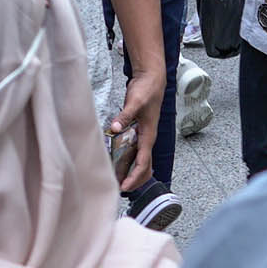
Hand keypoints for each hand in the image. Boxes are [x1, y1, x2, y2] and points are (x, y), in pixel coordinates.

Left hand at [108, 66, 164, 191]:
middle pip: (145, 167)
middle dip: (135, 180)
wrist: (152, 78)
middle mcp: (147, 138)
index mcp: (149, 135)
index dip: (134, 176)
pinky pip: (134, 151)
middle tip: (120, 188)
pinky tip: (117, 163)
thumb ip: (125, 115)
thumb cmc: (146, 90)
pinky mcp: (138, 131)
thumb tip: (115, 127)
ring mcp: (143, 135)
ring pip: (141, 161)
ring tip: (118, 180)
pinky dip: (128, 161)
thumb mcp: (135, 101)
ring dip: (132, 172)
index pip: (144, 162)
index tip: (125, 186)